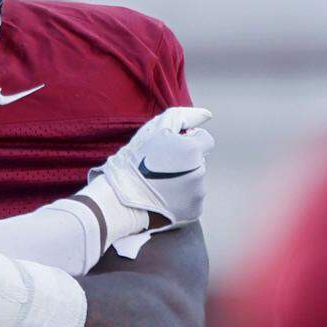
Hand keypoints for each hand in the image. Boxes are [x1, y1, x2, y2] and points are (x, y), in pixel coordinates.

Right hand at [90, 107, 213, 230]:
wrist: (120, 201)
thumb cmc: (133, 164)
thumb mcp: (152, 131)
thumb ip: (182, 118)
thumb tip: (207, 115)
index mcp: (192, 150)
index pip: (204, 139)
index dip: (187, 142)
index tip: (170, 149)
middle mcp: (201, 171)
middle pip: (198, 161)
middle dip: (183, 162)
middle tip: (158, 168)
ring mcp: (198, 193)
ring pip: (194, 181)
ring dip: (181, 181)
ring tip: (157, 185)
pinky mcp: (195, 211)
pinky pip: (191, 200)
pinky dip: (180, 199)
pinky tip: (162, 198)